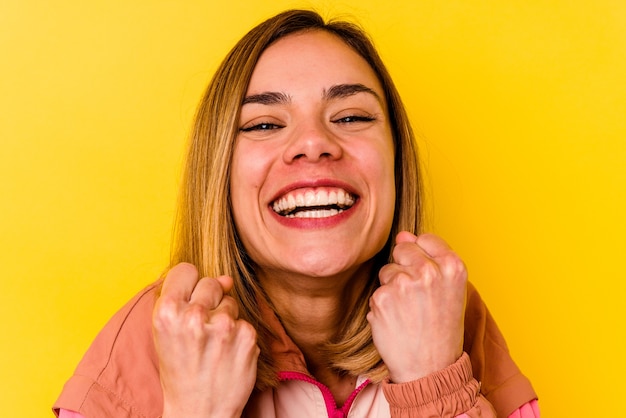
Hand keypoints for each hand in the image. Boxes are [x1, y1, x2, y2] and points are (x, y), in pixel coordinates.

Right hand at [153, 263, 258, 417]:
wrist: (200, 411)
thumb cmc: (180, 370)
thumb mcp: (167, 334)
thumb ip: (188, 299)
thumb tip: (226, 279)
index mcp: (167, 312)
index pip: (186, 270)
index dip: (189, 284)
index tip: (190, 298)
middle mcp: (194, 316)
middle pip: (210, 282)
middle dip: (209, 301)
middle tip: (202, 331)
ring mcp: (223, 325)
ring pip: (230, 301)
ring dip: (225, 319)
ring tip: (214, 345)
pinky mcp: (245, 335)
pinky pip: (244, 320)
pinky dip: (239, 335)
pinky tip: (228, 353)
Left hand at [367, 232, 466, 382]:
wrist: (430, 369)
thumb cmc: (442, 329)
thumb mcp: (449, 290)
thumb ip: (430, 258)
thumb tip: (402, 235)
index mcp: (453, 266)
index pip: (426, 239)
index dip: (423, 257)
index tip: (427, 277)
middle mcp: (429, 271)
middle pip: (402, 249)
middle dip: (404, 269)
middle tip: (417, 299)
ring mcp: (403, 283)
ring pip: (387, 271)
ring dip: (392, 288)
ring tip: (408, 312)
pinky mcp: (382, 298)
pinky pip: (377, 291)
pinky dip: (381, 306)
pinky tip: (396, 321)